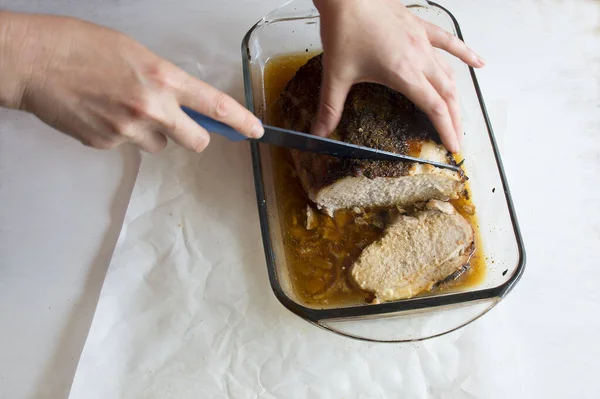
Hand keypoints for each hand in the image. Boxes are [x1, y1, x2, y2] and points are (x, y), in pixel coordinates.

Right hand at [0, 12, 262, 152]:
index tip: (255, 130)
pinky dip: (121, 134)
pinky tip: (101, 113)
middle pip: (195, 141)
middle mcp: (151, 108)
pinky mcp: (106, 145)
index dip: (241, 121)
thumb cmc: (79, 46)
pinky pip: (127, 146)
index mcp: (162, 78)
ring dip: (152, 133)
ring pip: (159, 145)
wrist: (33, 62)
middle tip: (181, 124)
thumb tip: (186, 102)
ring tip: (122, 107)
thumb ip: (165, 80)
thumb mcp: (135, 53)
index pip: (215, 106)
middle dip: (193, 136)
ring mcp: (128, 130)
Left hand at [313, 0, 484, 152]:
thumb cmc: (345, 27)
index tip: (453, 148)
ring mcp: (422, 41)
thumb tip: (320, 132)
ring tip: (460, 115)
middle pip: (447, 94)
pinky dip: (465, 54)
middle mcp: (419, 58)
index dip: (446, 130)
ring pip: (449, 73)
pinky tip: (478, 63)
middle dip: (454, 120)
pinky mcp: (419, 27)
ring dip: (456, 96)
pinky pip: (448, 42)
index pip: (434, 107)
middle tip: (457, 140)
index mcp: (403, 73)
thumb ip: (330, 107)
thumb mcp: (336, 75)